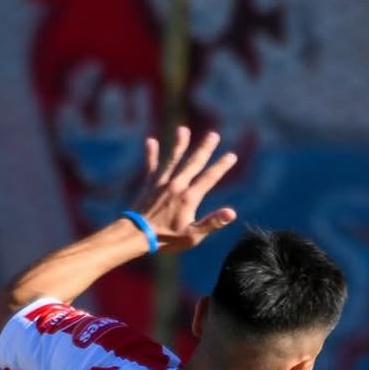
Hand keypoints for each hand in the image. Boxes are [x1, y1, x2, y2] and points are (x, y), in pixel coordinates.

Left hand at [130, 126, 237, 251]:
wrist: (136, 236)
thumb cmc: (165, 239)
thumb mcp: (192, 236)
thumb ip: (212, 223)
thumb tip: (232, 213)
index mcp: (189, 197)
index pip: (209, 178)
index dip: (221, 167)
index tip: (231, 155)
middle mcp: (176, 186)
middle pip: (193, 163)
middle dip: (204, 149)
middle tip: (213, 135)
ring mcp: (161, 184)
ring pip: (173, 160)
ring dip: (179, 144)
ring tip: (183, 130)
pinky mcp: (149, 186)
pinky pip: (151, 166)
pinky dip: (151, 154)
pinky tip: (150, 141)